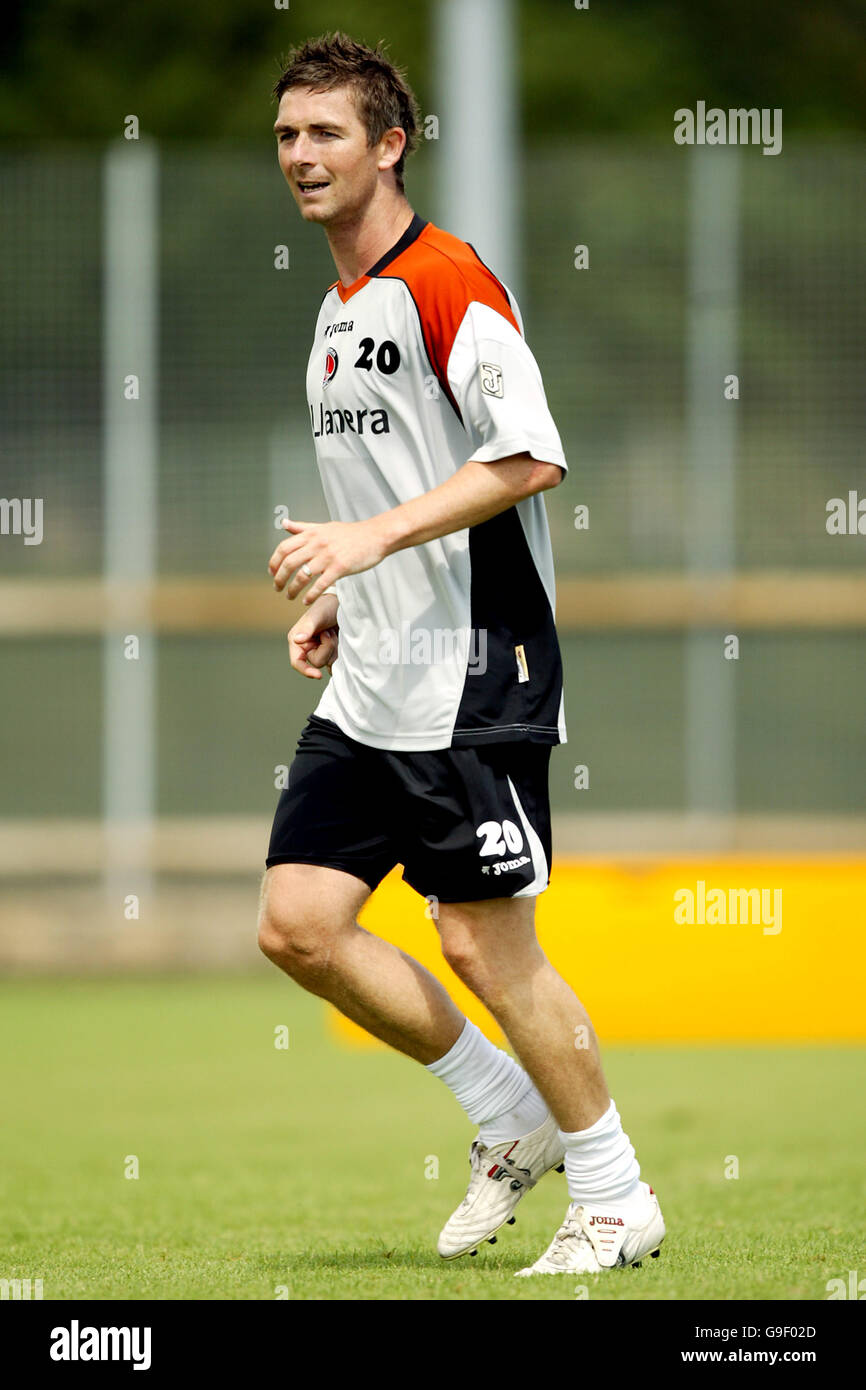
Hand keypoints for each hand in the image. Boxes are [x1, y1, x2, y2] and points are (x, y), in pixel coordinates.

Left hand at [269, 516, 388, 603]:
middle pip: (289, 563)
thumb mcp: (324, 527)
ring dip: (292, 589)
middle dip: (279, 578)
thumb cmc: (350, 533)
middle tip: (277, 588)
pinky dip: (310, 595)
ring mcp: (328, 556)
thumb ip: (303, 527)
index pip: (284, 548)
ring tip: (290, 596)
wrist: (376, 536)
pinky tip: (306, 601)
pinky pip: (320, 585)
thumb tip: (284, 523)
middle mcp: (317, 544)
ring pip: (302, 576)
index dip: (274, 562)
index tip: (272, 573)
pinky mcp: (340, 568)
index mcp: (311, 534)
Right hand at [287, 593, 339, 679]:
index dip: (305, 671)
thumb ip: (307, 628)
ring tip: (334, 633)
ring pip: (328, 663)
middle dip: (326, 649)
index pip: (297, 662)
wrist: (344, 604)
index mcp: (297, 640)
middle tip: (329, 632)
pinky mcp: (331, 652)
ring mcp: (319, 650)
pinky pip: (336, 663)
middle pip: (316, 663)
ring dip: (334, 649)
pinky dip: (340, 654)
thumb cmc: (327, 606)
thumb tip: (297, 640)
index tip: (318, 675)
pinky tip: (340, 641)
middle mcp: (306, 647)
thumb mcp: (317, 616)